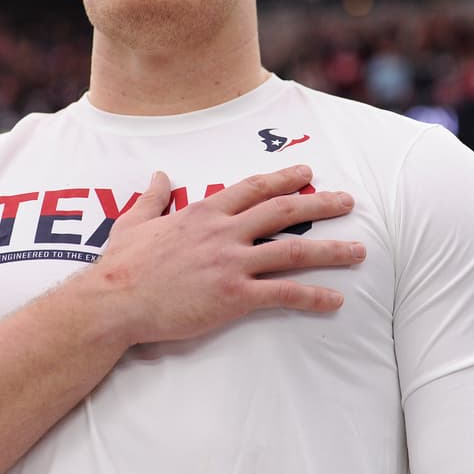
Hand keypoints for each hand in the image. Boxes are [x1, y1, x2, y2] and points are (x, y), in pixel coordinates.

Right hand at [89, 165, 362, 344]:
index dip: (283, 179)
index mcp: (203, 213)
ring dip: (330, 249)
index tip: (306, 172)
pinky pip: (283, 294)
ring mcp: (231, 263)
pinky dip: (313, 296)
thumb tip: (159, 176)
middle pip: (283, 211)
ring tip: (358, 250)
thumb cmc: (120, 266)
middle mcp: (223, 232)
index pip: (252, 188)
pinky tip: (335, 299)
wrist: (114, 301)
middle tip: (348, 201)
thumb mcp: (133, 222)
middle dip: (320, 202)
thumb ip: (152, 197)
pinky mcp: (233, 297)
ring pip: (292, 249)